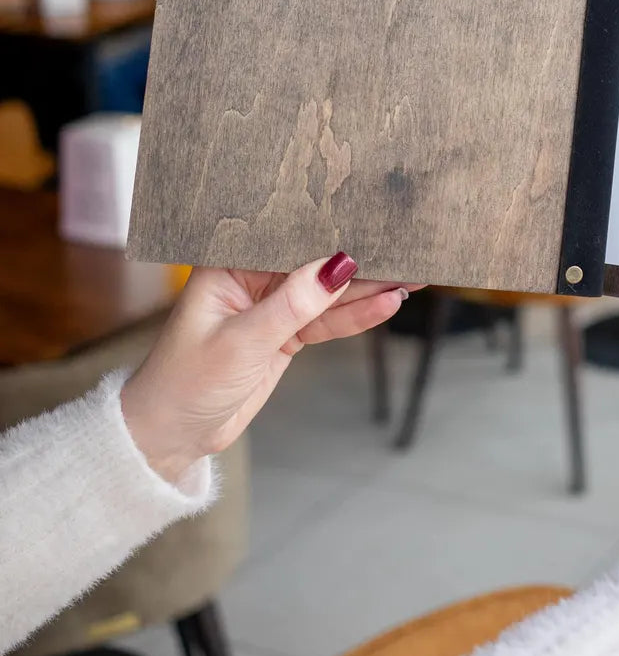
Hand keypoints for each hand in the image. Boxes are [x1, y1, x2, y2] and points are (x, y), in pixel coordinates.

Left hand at [121, 255, 412, 483]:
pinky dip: (356, 315)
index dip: (327, 226)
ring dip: (367, 288)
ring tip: (412, 275)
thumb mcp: (241, 342)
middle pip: (314, 262)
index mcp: (228, 263)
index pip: (286, 236)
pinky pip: (327, 321)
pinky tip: (388, 302)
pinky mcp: (285, 336)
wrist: (170, 437)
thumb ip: (292, 305)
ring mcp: (272, 308)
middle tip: (406, 248)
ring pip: (328, 292)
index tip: (368, 217)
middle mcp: (251, 278)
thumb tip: (337, 266)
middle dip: (358, 257)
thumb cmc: (184, 383)